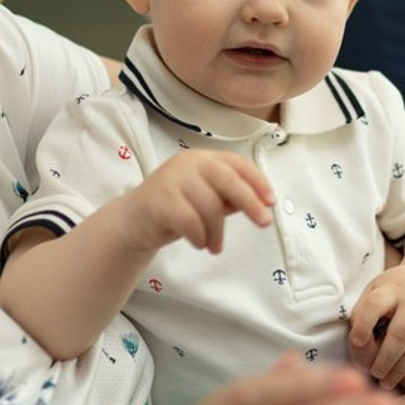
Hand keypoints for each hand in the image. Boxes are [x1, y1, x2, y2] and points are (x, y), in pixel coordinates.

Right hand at [117, 150, 273, 254]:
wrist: (132, 221)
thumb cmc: (177, 209)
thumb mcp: (207, 199)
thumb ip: (230, 197)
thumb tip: (263, 204)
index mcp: (204, 159)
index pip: (237, 164)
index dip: (258, 182)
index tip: (272, 202)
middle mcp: (188, 163)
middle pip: (228, 179)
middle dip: (250, 202)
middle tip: (264, 223)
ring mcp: (172, 179)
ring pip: (210, 206)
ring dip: (218, 232)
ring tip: (214, 245)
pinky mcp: (158, 201)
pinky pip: (191, 222)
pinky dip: (200, 237)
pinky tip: (198, 243)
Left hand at [347, 264, 404, 390]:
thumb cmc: (395, 291)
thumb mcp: (375, 290)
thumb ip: (363, 313)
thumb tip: (357, 343)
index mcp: (391, 290)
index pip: (376, 305)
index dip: (364, 323)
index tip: (355, 341)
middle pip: (401, 333)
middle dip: (385, 358)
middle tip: (374, 373)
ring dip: (400, 370)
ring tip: (385, 382)